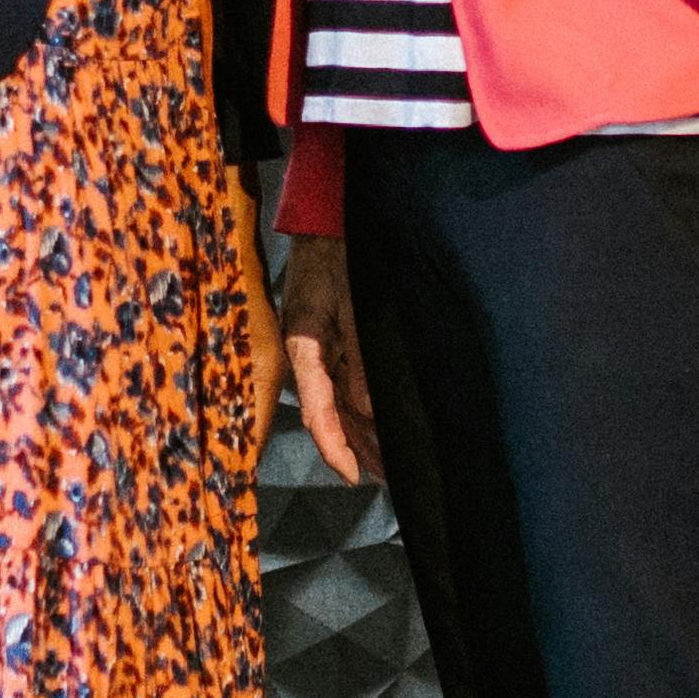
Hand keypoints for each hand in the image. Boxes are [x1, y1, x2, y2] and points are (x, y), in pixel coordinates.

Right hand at [274, 229, 370, 483]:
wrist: (327, 218)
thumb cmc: (342, 253)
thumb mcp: (355, 301)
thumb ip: (362, 353)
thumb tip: (368, 406)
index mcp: (304, 346)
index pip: (318, 412)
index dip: (336, 448)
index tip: (354, 477)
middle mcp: (307, 355)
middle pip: (332, 417)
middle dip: (359, 452)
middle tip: (393, 480)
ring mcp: (317, 350)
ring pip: (340, 407)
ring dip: (363, 437)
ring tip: (391, 465)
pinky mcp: (329, 342)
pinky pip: (344, 388)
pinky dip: (362, 413)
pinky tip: (381, 428)